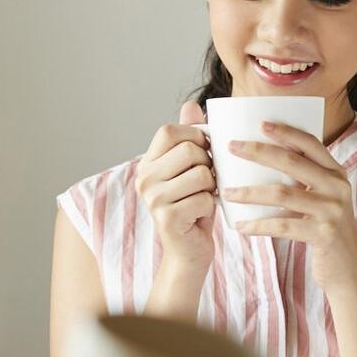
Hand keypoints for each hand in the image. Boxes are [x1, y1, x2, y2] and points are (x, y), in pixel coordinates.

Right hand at [136, 101, 216, 269]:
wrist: (188, 252)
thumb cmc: (194, 206)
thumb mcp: (192, 169)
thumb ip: (190, 137)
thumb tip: (191, 105)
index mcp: (147, 163)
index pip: (170, 131)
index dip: (195, 137)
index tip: (203, 154)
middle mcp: (144, 179)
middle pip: (189, 150)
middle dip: (208, 164)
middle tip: (205, 182)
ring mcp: (153, 199)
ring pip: (201, 174)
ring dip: (212, 187)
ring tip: (203, 198)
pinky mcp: (167, 218)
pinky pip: (205, 198)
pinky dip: (211, 206)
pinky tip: (200, 216)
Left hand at [221, 121, 356, 290]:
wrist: (348, 268)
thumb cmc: (324, 230)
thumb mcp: (321, 199)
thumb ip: (304, 180)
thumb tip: (262, 160)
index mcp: (336, 173)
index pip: (311, 143)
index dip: (286, 132)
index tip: (260, 123)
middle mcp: (337, 187)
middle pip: (292, 161)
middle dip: (258, 151)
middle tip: (232, 147)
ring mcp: (332, 210)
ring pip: (282, 193)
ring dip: (249, 192)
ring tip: (226, 192)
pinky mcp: (323, 233)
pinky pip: (282, 225)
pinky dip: (258, 225)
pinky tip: (240, 226)